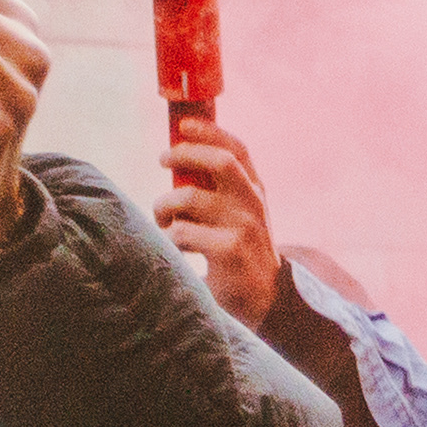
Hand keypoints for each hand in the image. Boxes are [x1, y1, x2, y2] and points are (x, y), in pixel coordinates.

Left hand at [158, 116, 283, 328]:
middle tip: (162, 158)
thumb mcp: (240, 217)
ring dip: (163, 206)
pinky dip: (169, 238)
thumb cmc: (240, 254)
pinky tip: (176, 250)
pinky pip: (182, 233)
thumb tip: (180, 161)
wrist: (264, 301)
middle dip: (185, 154)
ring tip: (162, 220)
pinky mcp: (228, 251)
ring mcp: (243, 226)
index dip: (210, 131)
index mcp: (256, 191)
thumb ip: (221, 192)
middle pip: (220, 161)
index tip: (183, 124)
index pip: (238, 149)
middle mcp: (253, 204)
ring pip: (188, 197)